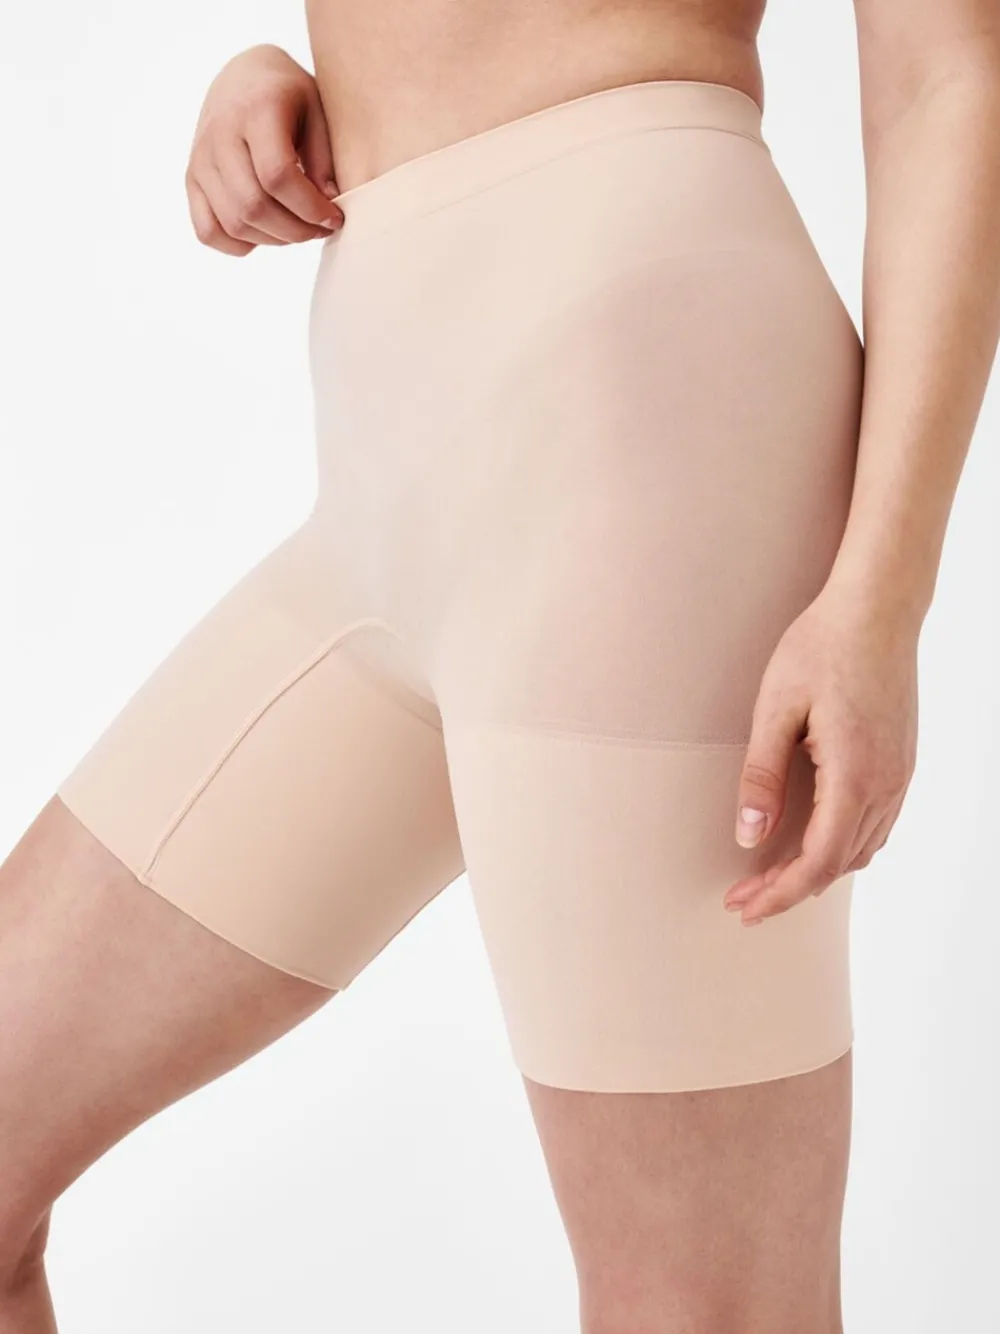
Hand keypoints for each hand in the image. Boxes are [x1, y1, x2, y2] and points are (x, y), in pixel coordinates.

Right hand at [185, 43, 343, 256]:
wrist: (244, 76)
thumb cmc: (289, 96)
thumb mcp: (317, 112)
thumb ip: (323, 159)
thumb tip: (326, 209)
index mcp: (256, 109)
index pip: (277, 175)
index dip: (310, 208)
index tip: (334, 217)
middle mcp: (219, 133)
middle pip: (254, 206)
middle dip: (296, 230)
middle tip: (320, 229)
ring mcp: (200, 158)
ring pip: (234, 224)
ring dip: (273, 240)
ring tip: (297, 229)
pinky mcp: (192, 179)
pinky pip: (208, 231)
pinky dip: (238, 245)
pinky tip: (265, 233)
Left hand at [722, 582, 919, 923]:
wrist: (877, 608)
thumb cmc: (821, 647)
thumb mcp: (775, 708)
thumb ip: (761, 776)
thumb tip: (748, 836)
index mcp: (854, 776)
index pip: (819, 862)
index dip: (780, 894)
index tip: (744, 908)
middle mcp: (885, 784)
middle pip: (839, 864)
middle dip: (789, 889)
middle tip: (742, 899)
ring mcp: (900, 775)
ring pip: (861, 848)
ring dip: (816, 870)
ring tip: (769, 877)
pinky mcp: (901, 762)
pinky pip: (876, 824)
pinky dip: (842, 846)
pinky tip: (812, 842)